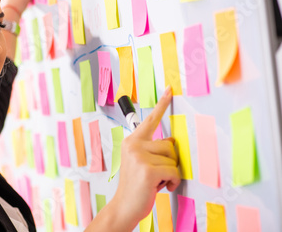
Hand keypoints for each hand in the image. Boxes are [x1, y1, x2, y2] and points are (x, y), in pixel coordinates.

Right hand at [112, 86, 179, 228]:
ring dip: (171, 173)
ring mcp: (140, 157)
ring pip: (173, 159)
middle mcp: (133, 146)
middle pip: (170, 144)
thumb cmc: (135, 186)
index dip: (161, 104)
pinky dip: (173, 182)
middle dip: (170, 161)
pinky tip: (161, 187)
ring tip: (157, 181)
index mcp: (131, 142)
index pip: (150, 119)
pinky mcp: (148, 170)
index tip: (169, 90)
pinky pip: (174, 171)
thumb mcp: (139, 162)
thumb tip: (172, 143)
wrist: (124, 206)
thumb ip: (151, 149)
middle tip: (158, 173)